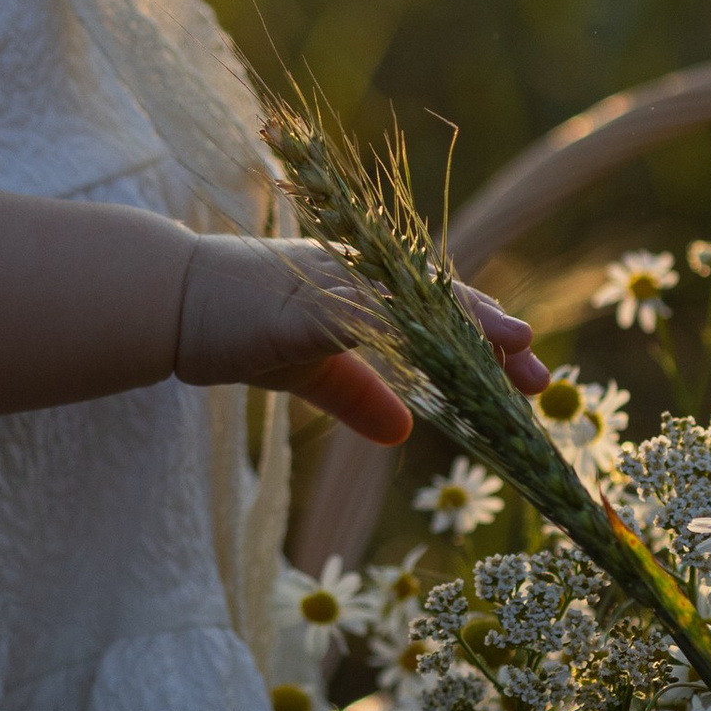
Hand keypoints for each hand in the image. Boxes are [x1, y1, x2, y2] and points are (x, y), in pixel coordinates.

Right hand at [174, 237, 545, 445]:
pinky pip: (364, 316)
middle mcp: (358, 277)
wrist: (168, 302)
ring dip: (467, 324)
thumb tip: (404, 433)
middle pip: (442, 303)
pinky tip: (437, 350)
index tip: (531, 373)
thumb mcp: (309, 371)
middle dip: (495, 336)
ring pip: (415, 302)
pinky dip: (405, 330)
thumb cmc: (234, 327)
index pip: (439, 313)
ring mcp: (333, 284)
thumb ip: (359, 396)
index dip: (487, 339)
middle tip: (542, 375)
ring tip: (516, 346)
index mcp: (364, 290)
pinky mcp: (304, 304)